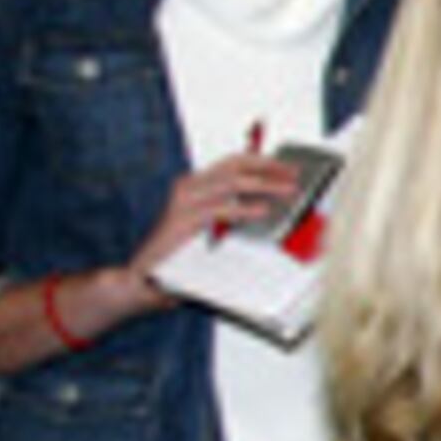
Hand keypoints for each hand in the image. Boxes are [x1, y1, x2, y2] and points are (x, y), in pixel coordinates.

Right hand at [127, 149, 309, 278]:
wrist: (146, 278)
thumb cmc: (182, 257)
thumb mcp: (215, 231)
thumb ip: (236, 216)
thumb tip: (274, 207)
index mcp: (197, 186)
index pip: (233, 164)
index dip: (263, 162)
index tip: (290, 168)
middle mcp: (188, 188)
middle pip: (234, 166)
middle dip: (269, 168)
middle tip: (295, 176)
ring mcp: (184, 202)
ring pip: (231, 183)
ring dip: (264, 185)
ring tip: (288, 191)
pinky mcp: (182, 221)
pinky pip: (218, 209)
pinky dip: (243, 208)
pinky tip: (263, 211)